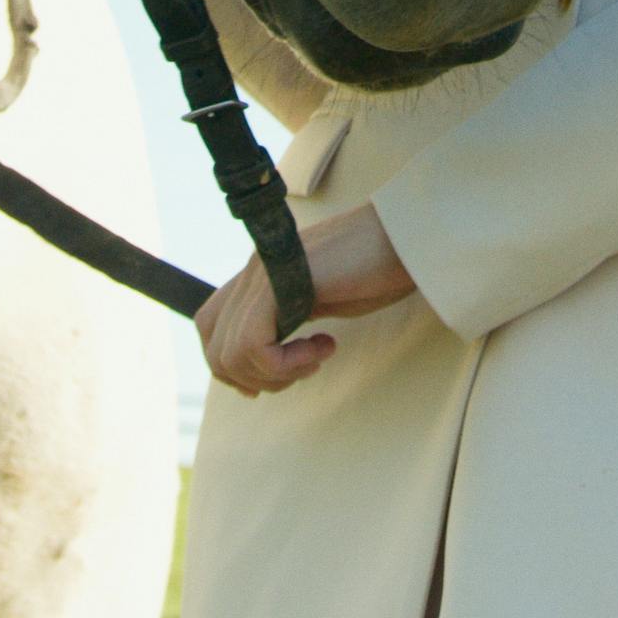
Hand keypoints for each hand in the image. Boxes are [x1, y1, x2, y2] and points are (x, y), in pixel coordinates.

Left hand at [193, 203, 416, 398]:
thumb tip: (263, 364)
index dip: (234, 366)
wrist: (407, 238)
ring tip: (318, 356)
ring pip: (230, 355)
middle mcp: (253, 271)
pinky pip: (252, 347)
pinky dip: (286, 365)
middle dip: (257, 379)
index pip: (210, 326)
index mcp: (260, 274)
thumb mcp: (321, 297)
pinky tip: (325, 347)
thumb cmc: (376, 269)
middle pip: (215, 349)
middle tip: (304, 368)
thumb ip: (288, 318)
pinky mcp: (278, 283)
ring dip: (276, 374)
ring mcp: (263, 274)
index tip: (278, 377)